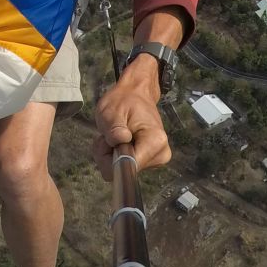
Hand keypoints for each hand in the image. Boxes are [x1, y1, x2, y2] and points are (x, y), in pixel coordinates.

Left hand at [91, 61, 171, 180]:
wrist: (136, 95)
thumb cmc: (124, 100)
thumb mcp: (112, 111)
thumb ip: (114, 129)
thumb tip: (119, 143)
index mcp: (155, 142)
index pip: (129, 168)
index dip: (111, 159)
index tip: (106, 141)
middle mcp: (160, 155)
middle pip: (124, 172)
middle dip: (109, 155)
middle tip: (108, 135)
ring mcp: (156, 160)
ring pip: (122, 171)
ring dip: (110, 155)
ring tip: (114, 135)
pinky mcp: (150, 161)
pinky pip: (125, 168)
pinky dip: (115, 156)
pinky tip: (118, 141)